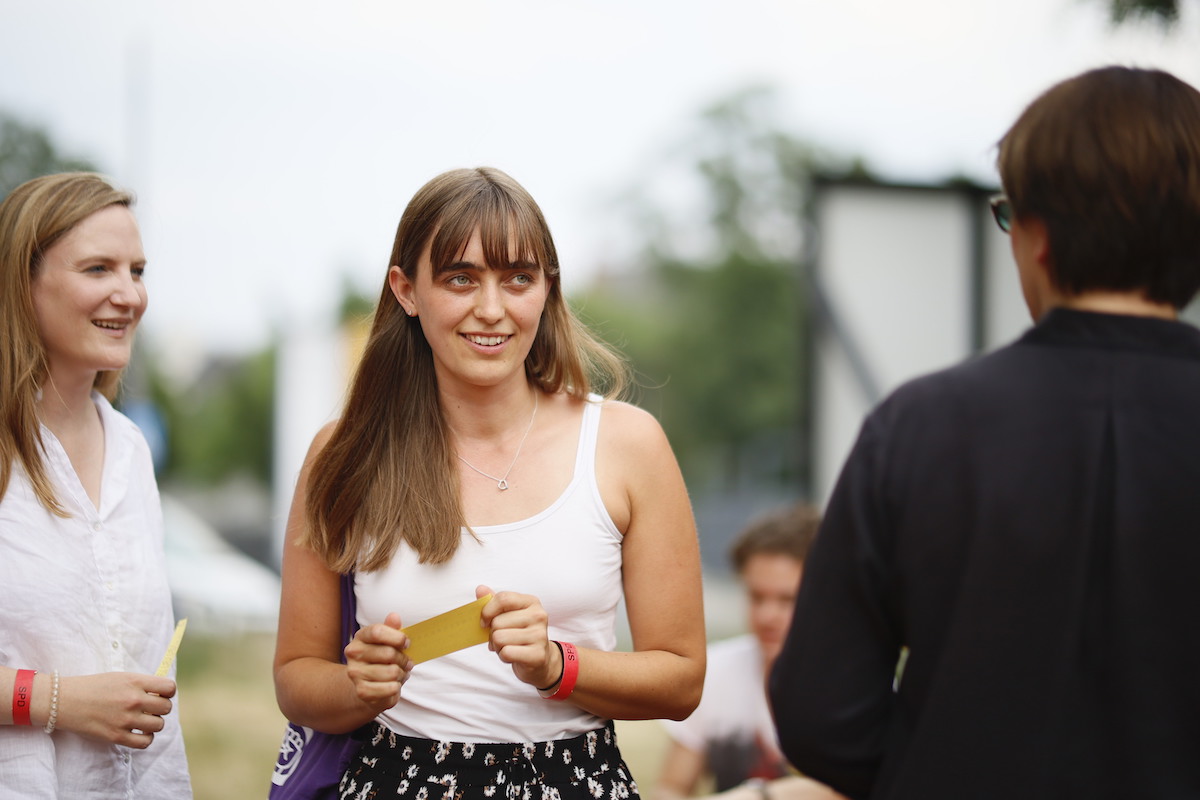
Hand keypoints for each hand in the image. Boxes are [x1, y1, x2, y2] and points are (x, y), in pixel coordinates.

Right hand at [57, 672, 175, 748]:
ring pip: (158, 725)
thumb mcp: (121, 677)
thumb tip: (164, 694)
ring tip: (142, 720)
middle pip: (166, 708)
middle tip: (149, 708)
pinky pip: (145, 742)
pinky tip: (138, 732)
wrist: (65, 701)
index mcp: (135, 682)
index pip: (169, 688)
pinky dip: (146, 738)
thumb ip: (143, 684)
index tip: (159, 695)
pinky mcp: (116, 736)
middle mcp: (133, 700)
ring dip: (154, 723)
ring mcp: (125, 719)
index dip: (168, 692)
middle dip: (161, 708)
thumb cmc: (95, 687)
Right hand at [343, 612, 412, 712]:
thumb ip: (392, 629)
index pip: (378, 632)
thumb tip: (394, 616)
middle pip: (389, 653)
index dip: (397, 637)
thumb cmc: (382, 659)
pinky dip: (396, 687)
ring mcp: (355, 673)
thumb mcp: (388, 641)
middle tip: (407, 663)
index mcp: (361, 636)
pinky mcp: (361, 691)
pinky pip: (390, 688)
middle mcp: (353, 653)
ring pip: (392, 672)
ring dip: (401, 674)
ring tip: (399, 674)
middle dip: (404, 659)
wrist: (369, 684)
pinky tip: (393, 685)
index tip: (407, 643)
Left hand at [477, 585, 559, 689]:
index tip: (484, 621)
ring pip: (499, 638)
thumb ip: (494, 602)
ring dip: (498, 646)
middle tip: (502, 639)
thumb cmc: (520, 635)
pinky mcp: (537, 654)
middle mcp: (538, 616)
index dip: (487, 611)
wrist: (540, 659)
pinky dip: (503, 656)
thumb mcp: (508, 615)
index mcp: (531, 602)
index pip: (503, 598)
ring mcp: (540, 635)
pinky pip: (506, 652)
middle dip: (493, 634)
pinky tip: (513, 656)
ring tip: (508, 646)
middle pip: (497, 622)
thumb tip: (480, 589)